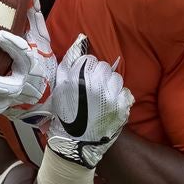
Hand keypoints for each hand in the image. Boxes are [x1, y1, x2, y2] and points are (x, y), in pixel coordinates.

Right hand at [44, 34, 132, 168]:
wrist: (76, 144)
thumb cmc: (65, 115)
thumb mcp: (59, 88)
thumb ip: (68, 62)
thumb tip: (81, 40)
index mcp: (79, 79)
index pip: (89, 60)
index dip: (85, 69)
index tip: (82, 80)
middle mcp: (96, 85)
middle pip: (104, 67)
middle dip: (98, 75)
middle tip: (91, 89)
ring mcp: (111, 96)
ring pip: (116, 78)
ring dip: (109, 84)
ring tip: (100, 97)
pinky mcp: (122, 106)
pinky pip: (124, 92)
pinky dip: (118, 96)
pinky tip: (108, 105)